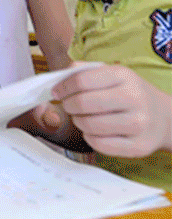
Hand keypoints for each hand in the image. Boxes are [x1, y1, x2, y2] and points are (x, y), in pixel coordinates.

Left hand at [52, 63, 171, 158]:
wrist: (165, 118)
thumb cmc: (131, 94)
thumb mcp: (115, 75)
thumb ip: (86, 72)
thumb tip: (58, 78)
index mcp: (125, 76)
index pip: (82, 80)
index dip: (63, 87)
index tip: (57, 92)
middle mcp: (134, 98)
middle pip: (83, 103)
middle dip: (69, 106)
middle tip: (69, 106)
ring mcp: (138, 124)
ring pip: (90, 125)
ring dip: (78, 122)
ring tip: (82, 118)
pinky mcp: (138, 146)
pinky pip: (100, 144)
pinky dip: (89, 138)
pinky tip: (93, 132)